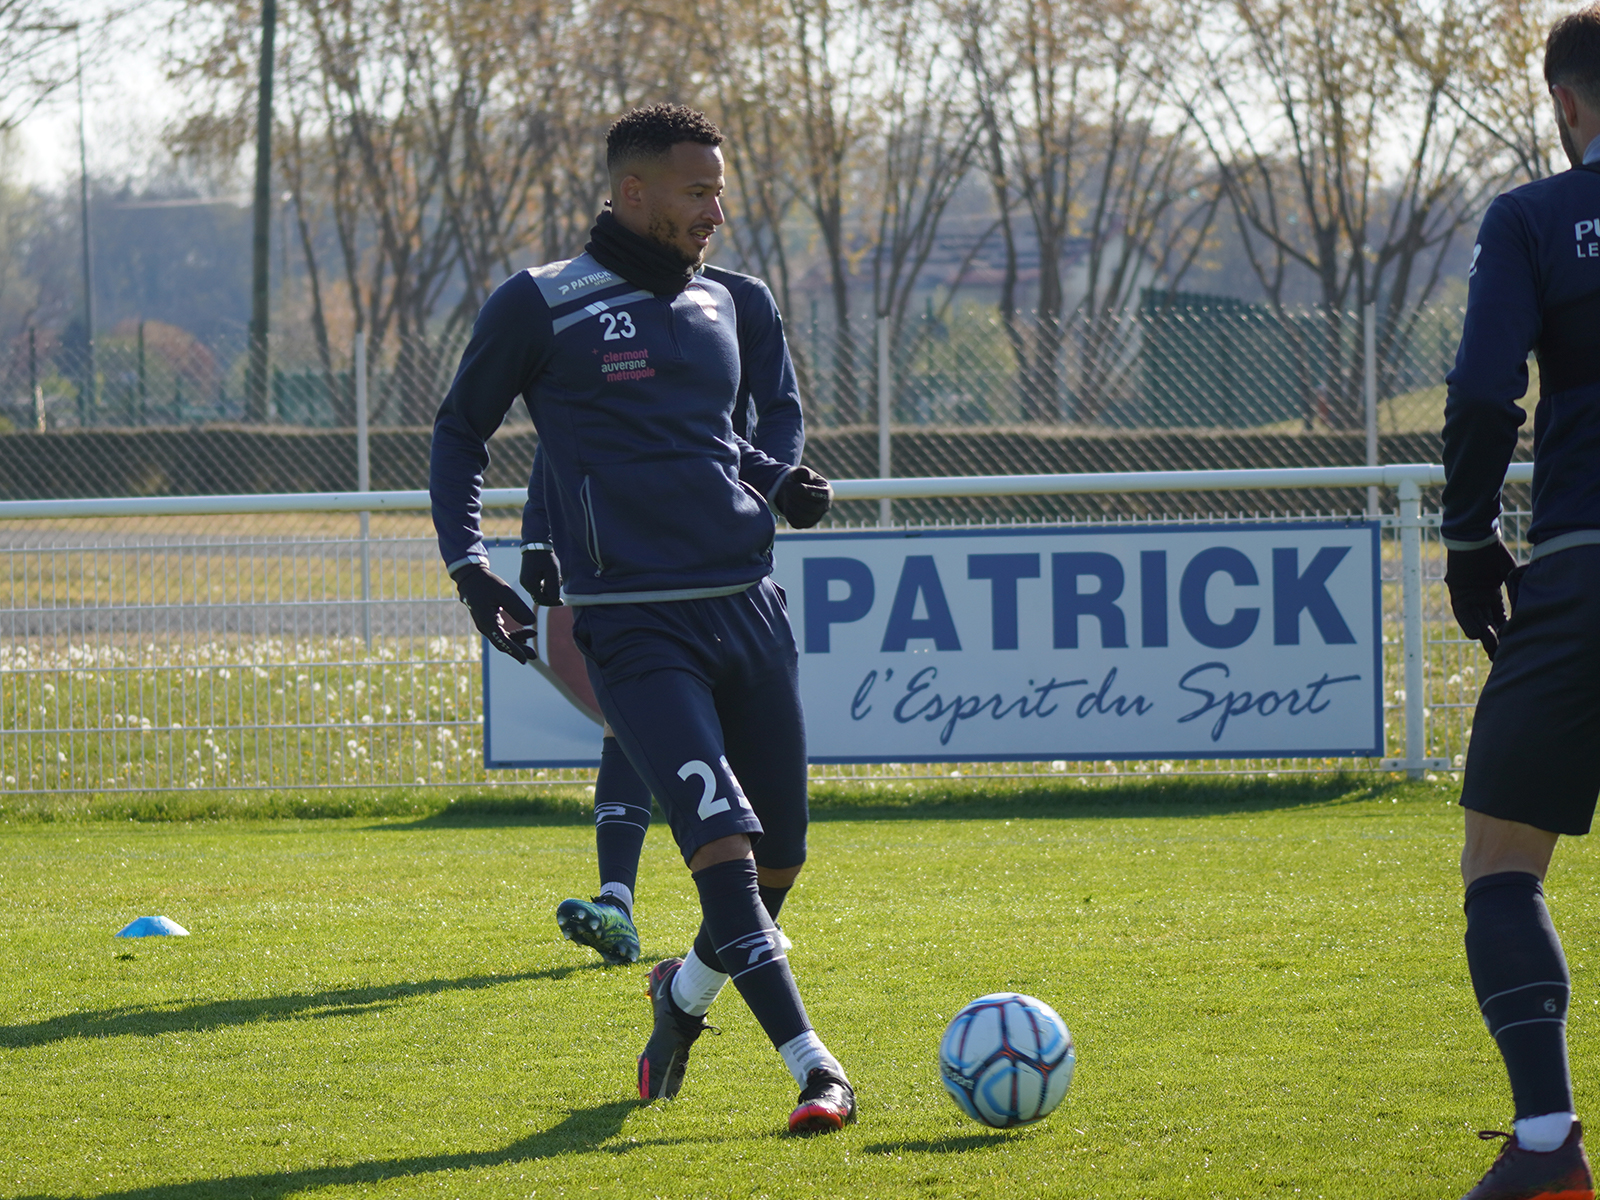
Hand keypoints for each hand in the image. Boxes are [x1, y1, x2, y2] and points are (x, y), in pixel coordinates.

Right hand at [453, 562, 537, 663]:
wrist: (472, 578)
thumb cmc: (487, 583)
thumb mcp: (505, 592)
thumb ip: (518, 608)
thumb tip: (531, 622)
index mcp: (486, 621)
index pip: (501, 641)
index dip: (514, 651)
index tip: (525, 659)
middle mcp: (484, 626)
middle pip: (503, 643)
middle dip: (519, 650)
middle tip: (534, 655)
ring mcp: (486, 625)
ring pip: (503, 638)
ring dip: (518, 641)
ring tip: (533, 637)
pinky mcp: (489, 621)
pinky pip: (501, 632)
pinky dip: (514, 634)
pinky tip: (526, 633)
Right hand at [520, 545, 562, 606]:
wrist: (536, 544)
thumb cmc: (545, 557)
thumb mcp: (552, 571)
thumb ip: (553, 586)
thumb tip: (554, 600)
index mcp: (530, 584)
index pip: (541, 600)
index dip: (552, 602)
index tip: (562, 602)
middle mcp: (525, 584)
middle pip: (540, 597)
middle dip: (551, 596)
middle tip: (561, 592)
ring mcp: (525, 581)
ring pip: (539, 592)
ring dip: (550, 589)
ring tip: (558, 578)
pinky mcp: (528, 578)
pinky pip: (537, 587)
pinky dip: (546, 585)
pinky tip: (553, 577)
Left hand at [774, 465, 832, 528]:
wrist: (794, 491)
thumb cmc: (801, 480)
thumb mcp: (802, 472)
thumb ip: (803, 471)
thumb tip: (806, 475)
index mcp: (827, 492)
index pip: (820, 496)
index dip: (805, 490)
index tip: (797, 485)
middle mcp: (825, 507)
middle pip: (811, 507)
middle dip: (796, 498)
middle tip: (789, 489)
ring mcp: (816, 517)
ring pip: (802, 516)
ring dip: (790, 504)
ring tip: (788, 496)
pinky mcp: (807, 524)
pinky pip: (796, 522)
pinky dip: (789, 513)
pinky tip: (789, 504)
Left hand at [1445, 541, 1517, 659]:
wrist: (1476, 536)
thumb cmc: (1493, 552)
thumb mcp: (1508, 574)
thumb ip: (1514, 591)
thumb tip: (1523, 610)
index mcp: (1491, 595)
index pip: (1499, 619)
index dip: (1505, 631)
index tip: (1512, 645)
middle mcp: (1479, 599)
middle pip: (1487, 624)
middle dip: (1494, 640)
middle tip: (1499, 656)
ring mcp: (1468, 597)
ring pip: (1475, 621)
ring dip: (1483, 635)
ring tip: (1491, 649)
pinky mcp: (1457, 593)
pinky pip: (1461, 612)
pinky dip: (1469, 623)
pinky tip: (1476, 634)